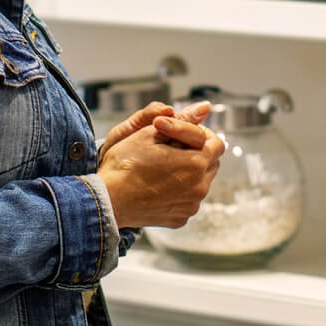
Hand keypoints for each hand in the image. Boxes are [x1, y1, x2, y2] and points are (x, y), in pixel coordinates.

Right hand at [97, 105, 224, 229]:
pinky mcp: (180, 218)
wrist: (107, 199)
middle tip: (173, 148)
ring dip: (190, 172)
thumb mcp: (152, 133)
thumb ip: (184, 120)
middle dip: (198, 153)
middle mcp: (199, 187)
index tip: (182, 134)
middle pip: (212, 163)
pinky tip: (160, 185)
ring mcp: (190, 206)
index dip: (202, 134)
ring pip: (202, 182)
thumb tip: (205, 107)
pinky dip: (181, 191)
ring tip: (164, 167)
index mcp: (196, 163)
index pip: (217, 144)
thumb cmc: (125, 164)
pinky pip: (189, 200)